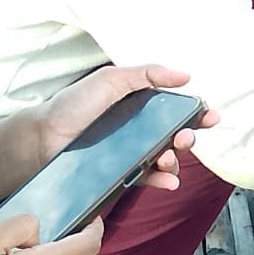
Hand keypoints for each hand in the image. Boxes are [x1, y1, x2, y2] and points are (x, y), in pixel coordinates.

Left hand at [0, 65, 216, 197]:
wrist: (43, 138)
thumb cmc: (73, 105)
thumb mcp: (111, 79)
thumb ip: (148, 73)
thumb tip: (186, 76)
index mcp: (142, 105)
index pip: (177, 109)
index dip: (197, 113)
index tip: (211, 117)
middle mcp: (141, 129)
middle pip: (176, 135)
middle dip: (188, 137)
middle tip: (184, 138)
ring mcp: (133, 152)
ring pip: (167, 158)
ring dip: (176, 160)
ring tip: (167, 159)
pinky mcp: (123, 173)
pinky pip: (149, 178)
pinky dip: (163, 180)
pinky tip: (167, 181)